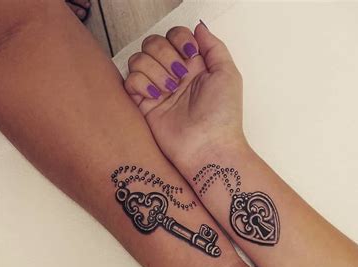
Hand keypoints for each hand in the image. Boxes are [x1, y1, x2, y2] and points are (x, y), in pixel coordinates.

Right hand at [124, 23, 244, 168]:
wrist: (209, 148)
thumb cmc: (223, 117)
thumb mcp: (228, 74)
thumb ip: (213, 46)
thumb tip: (198, 28)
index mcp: (193, 66)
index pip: (174, 36)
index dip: (179, 39)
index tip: (190, 56)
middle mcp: (174, 76)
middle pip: (153, 43)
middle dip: (165, 53)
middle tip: (180, 76)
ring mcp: (158, 90)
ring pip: (138, 59)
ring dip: (155, 69)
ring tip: (170, 90)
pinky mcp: (144, 106)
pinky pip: (129, 80)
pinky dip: (141, 83)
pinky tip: (157, 95)